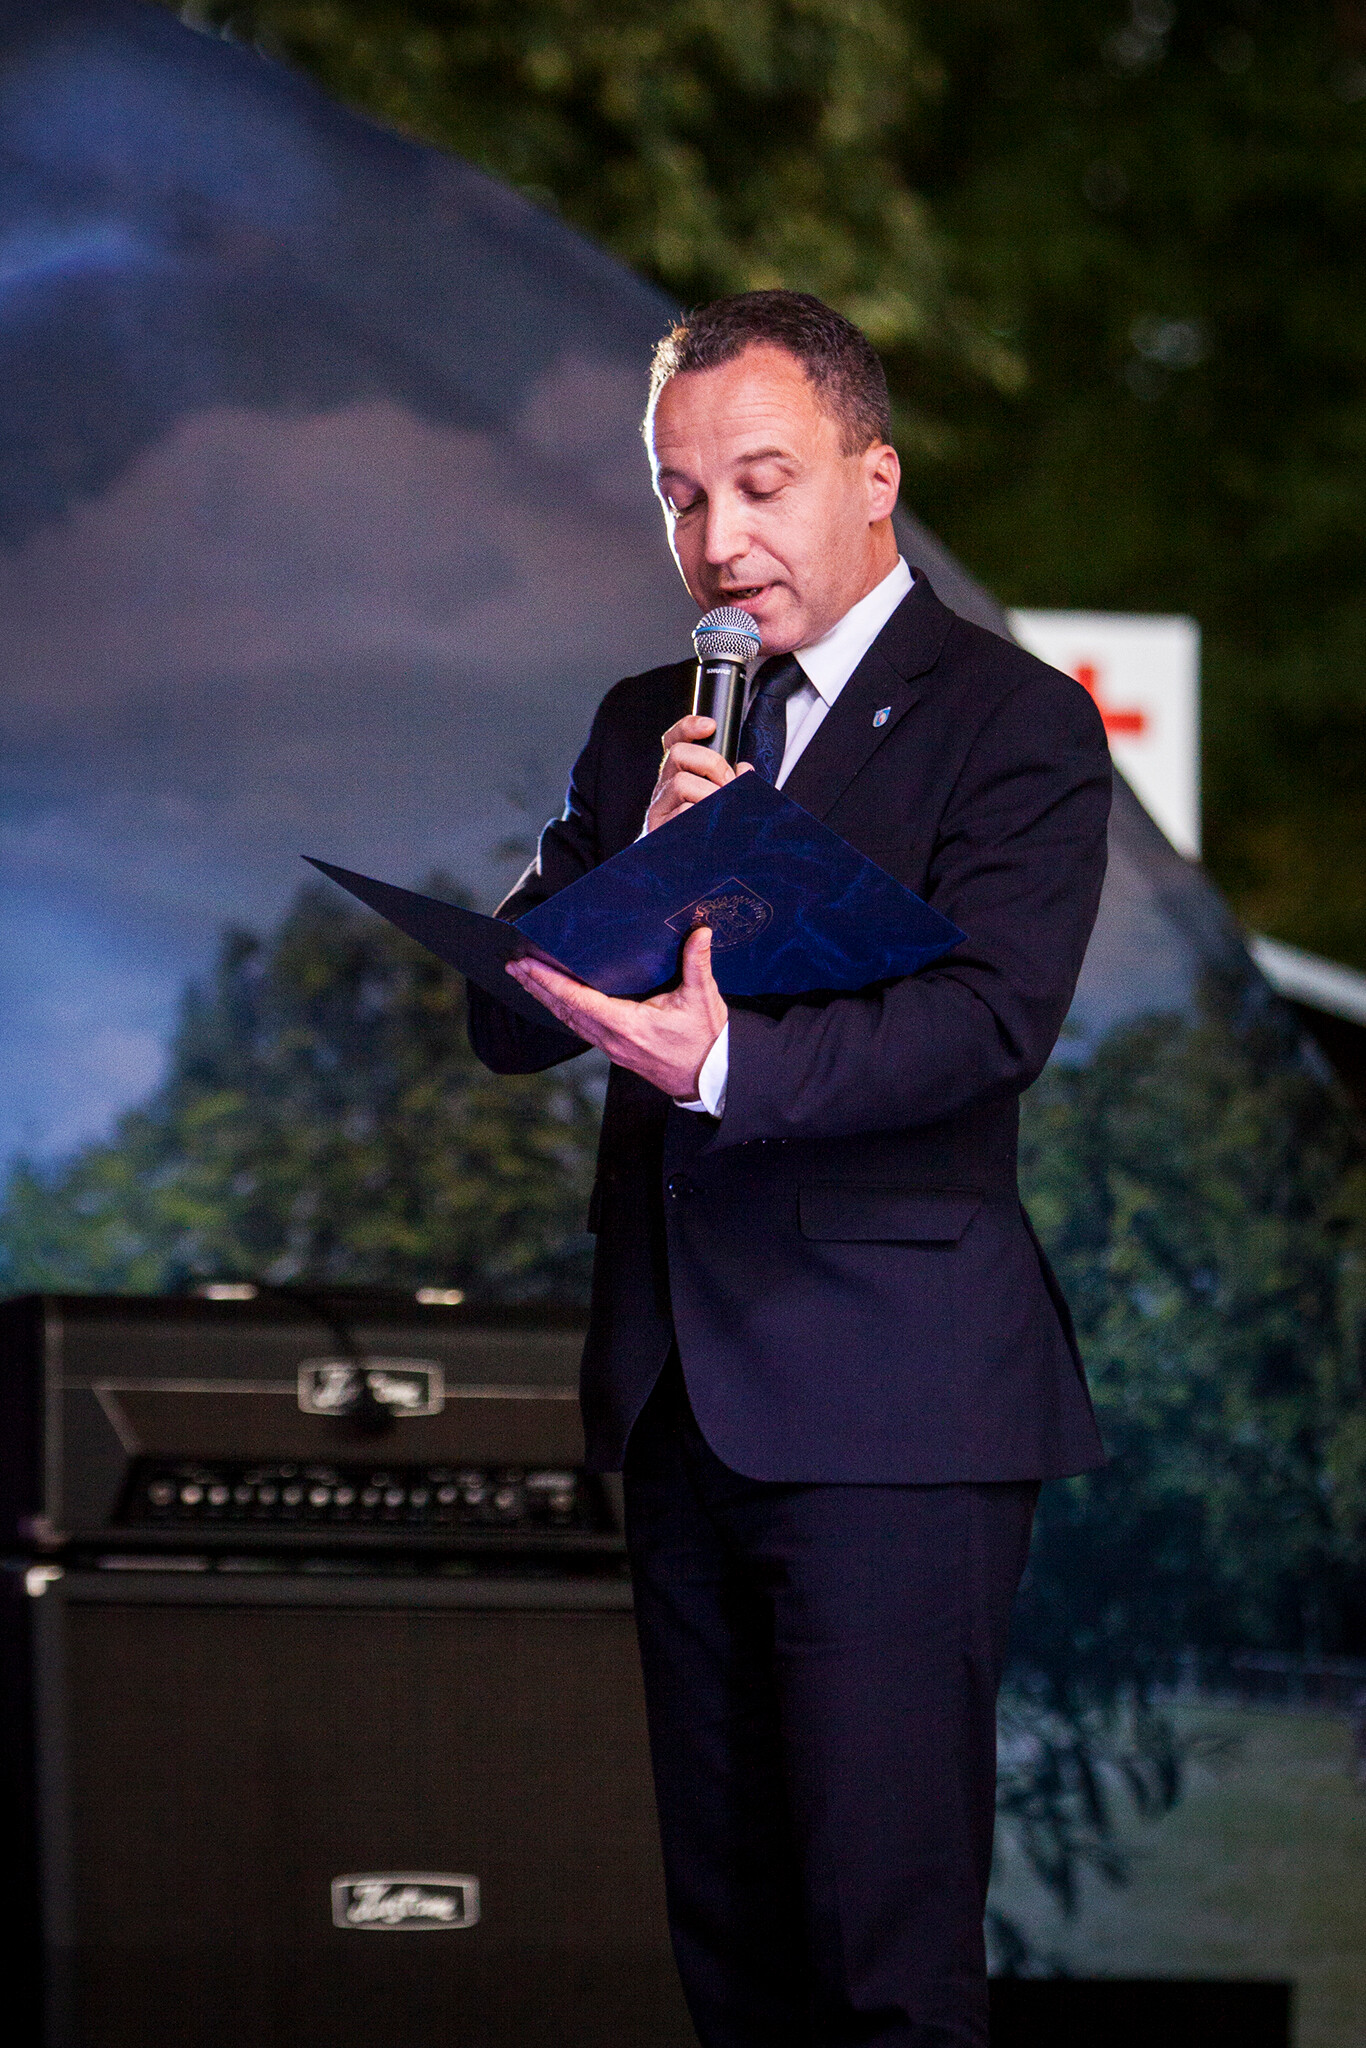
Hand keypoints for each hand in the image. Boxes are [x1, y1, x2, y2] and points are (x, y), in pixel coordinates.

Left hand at [506, 926, 726, 1098]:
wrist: (709, 1079)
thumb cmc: (704, 1040)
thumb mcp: (703, 999)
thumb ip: (698, 964)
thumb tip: (701, 932)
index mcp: (628, 1024)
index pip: (578, 999)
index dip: (549, 980)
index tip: (527, 964)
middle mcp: (612, 1038)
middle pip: (563, 1010)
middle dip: (536, 985)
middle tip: (513, 964)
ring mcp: (610, 1047)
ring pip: (567, 1020)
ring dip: (543, 998)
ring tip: (523, 977)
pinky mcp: (613, 1050)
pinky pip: (578, 1027)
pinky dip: (560, 1010)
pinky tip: (552, 998)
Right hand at [646, 714, 753, 831]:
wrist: (679, 880)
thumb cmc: (705, 838)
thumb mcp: (721, 806)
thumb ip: (734, 786)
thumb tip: (745, 768)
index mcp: (678, 778)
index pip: (674, 743)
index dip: (687, 727)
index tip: (709, 726)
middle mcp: (664, 790)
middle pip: (678, 754)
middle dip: (710, 763)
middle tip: (726, 784)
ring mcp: (659, 810)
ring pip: (681, 783)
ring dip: (709, 794)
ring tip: (721, 812)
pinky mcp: (659, 830)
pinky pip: (683, 814)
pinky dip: (702, 818)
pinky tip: (712, 830)